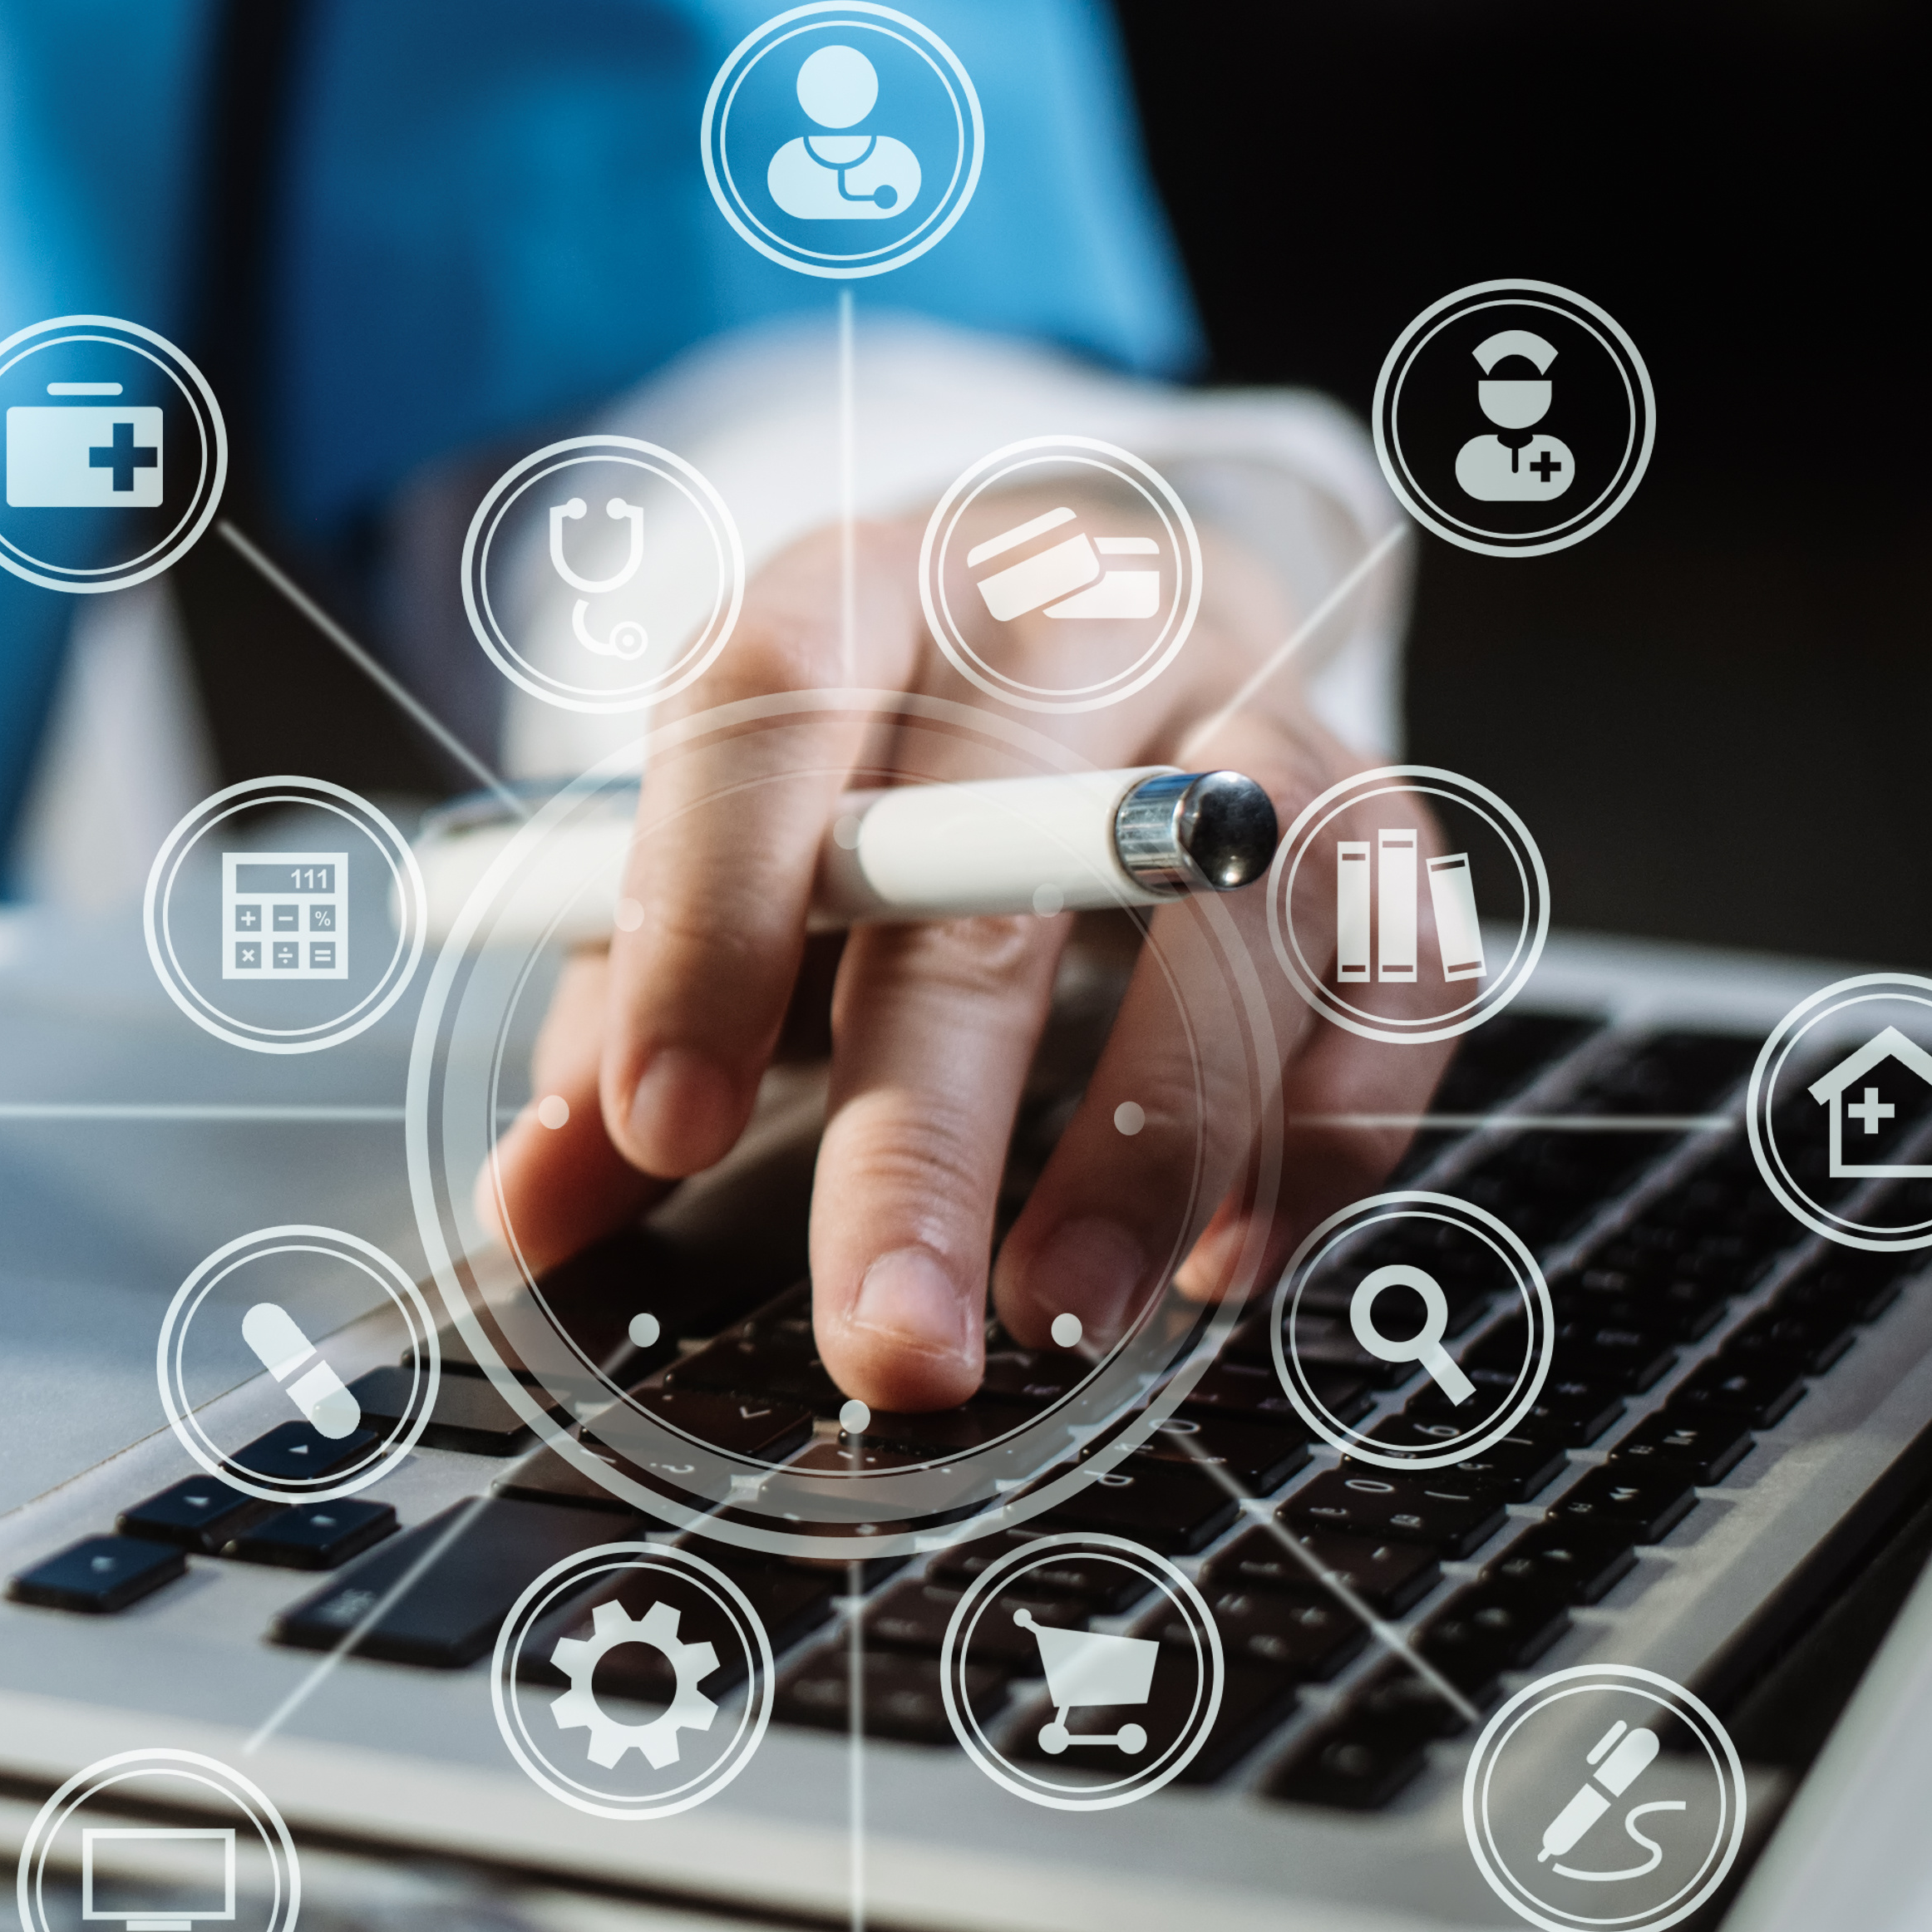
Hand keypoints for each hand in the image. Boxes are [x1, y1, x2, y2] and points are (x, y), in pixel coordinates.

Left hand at [479, 511, 1431, 1410]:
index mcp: (855, 592)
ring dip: (1152, 1146)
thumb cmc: (871, 755)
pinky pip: (1396, 973)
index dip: (706, 922)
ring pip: (1241, 909)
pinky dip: (1317, 1133)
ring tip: (1050, 1311)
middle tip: (884, 1338)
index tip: (658, 1131)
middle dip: (929, 1131)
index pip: (769, 715)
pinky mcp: (1383, 804)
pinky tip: (1215, 1255)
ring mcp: (1246, 698)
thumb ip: (625, 1012)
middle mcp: (1065, 615)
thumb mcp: (719, 840)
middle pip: (999, 857)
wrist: (1092, 597)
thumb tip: (535, 1207)